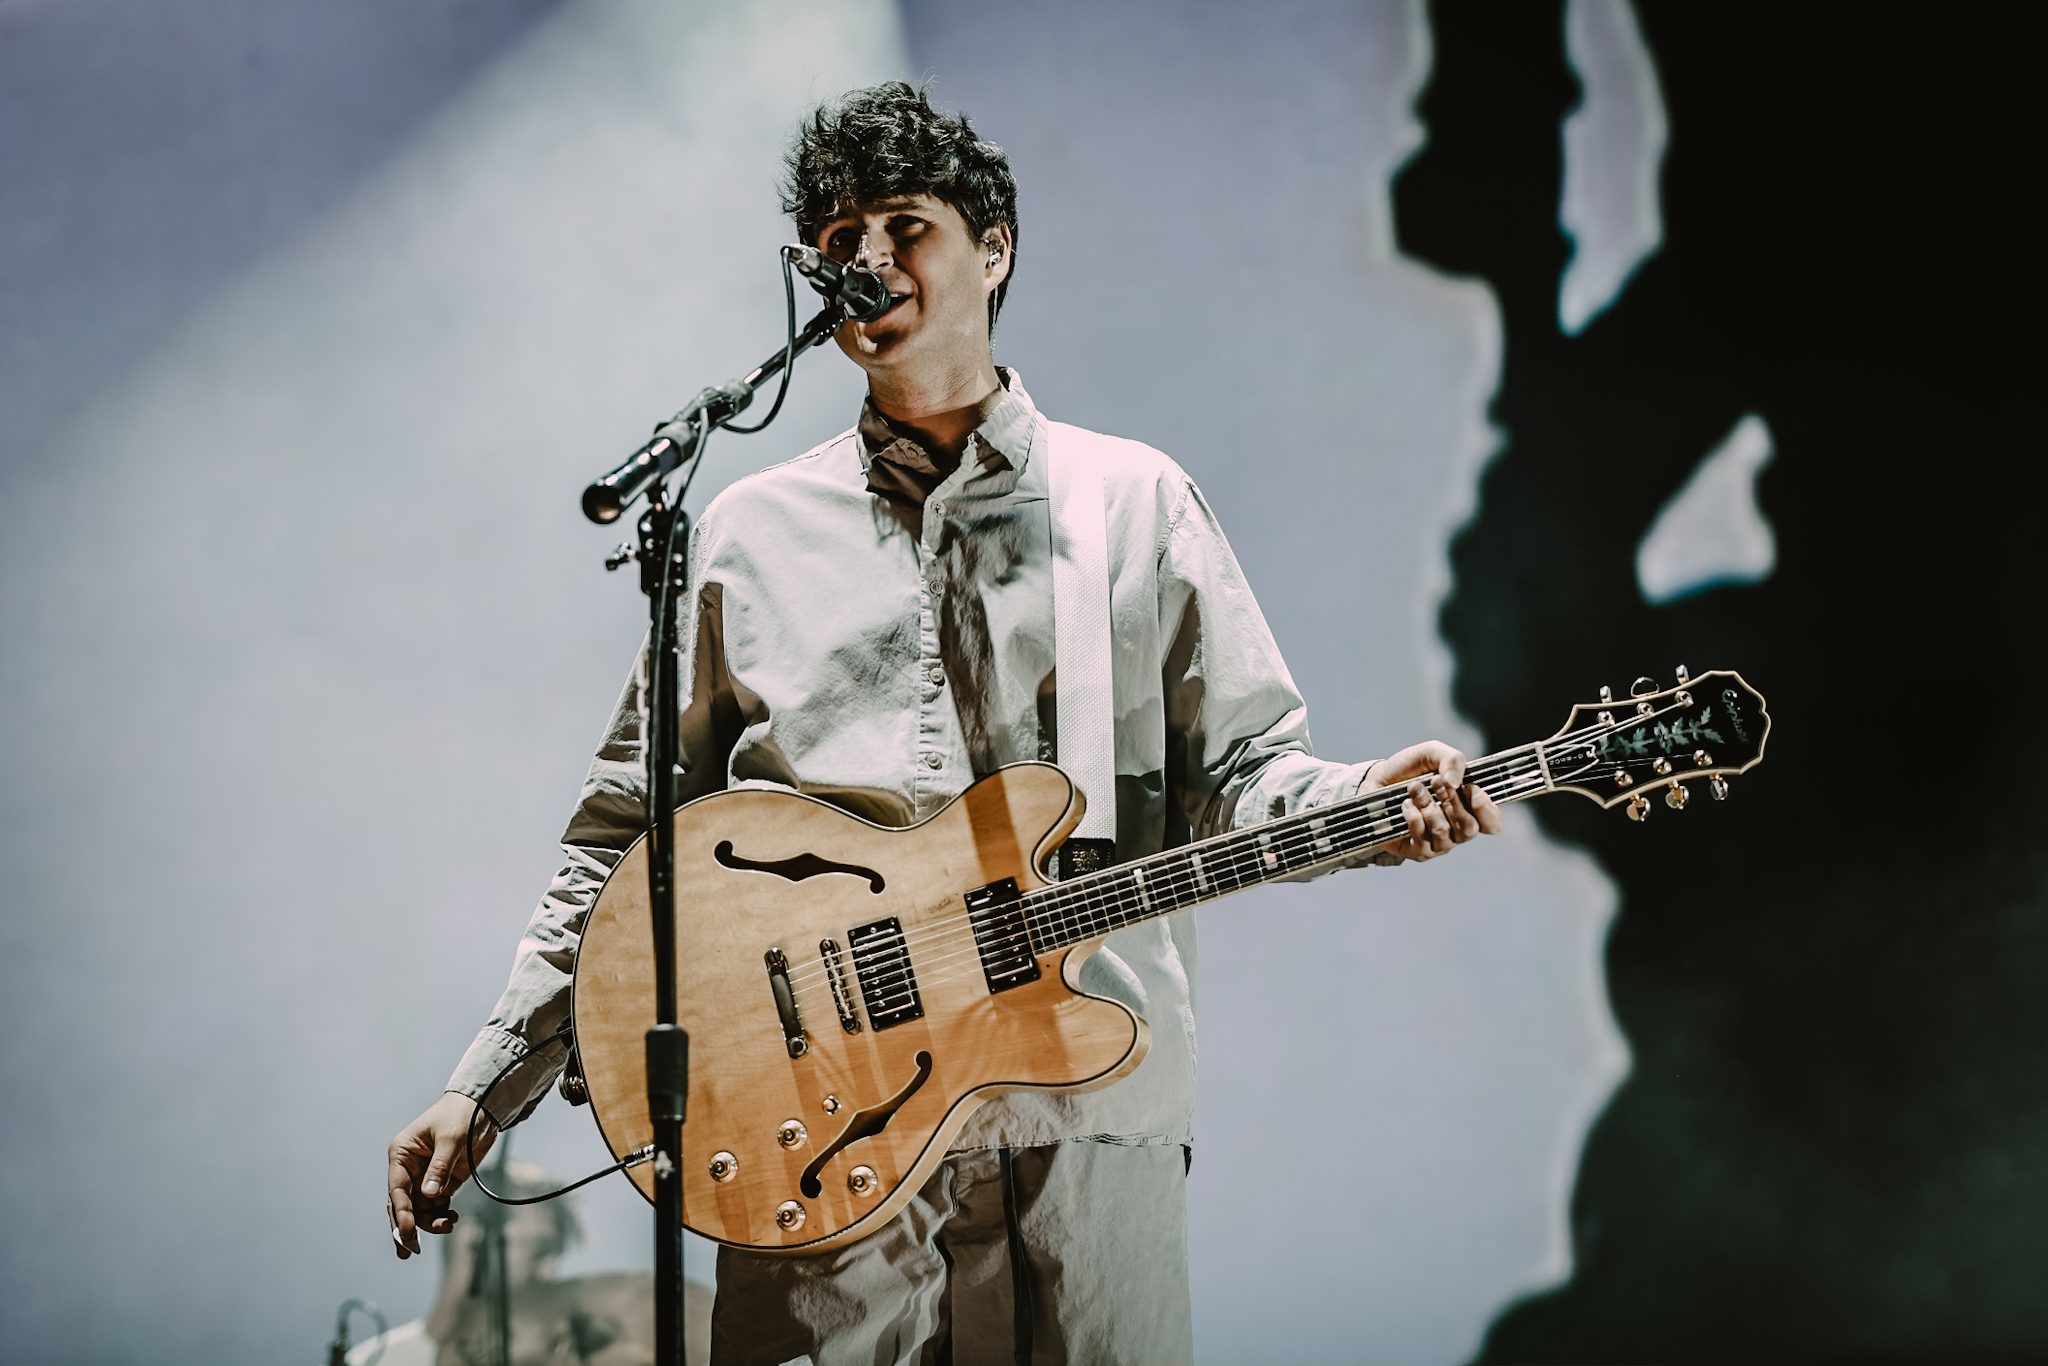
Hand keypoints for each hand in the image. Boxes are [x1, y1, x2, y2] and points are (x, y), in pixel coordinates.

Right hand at [386, 1091, 498, 1258]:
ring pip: (420, 1210)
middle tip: (411, 1251)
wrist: (484, 1105)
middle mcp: (409, 1168)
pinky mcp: (442, 1182)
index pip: (397, 1189)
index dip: (401, 1212)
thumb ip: (440, 1167)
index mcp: (402, 1153)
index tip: (408, 1232)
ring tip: (448, 1226)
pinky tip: (452, 1220)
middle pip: (403, 1204)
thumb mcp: (452, 1138)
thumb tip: (429, 1196)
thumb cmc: (462, 1114)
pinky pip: (436, 1207)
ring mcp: (425, 1177)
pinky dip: (442, 1217)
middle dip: (407, 1228)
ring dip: (429, 1223)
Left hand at [1364, 740, 1502, 862]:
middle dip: (1452, 801)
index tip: (1470, 788)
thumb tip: (1456, 782)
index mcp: (1469, 808)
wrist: (1375, 781)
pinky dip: (1413, 819)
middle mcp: (1457, 830)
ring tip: (1413, 789)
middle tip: (1434, 781)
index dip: (1486, 809)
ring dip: (1428, 806)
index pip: (1492, 823)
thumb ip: (1451, 759)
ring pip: (1444, 832)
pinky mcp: (1416, 851)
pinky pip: (1422, 841)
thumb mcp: (1432, 753)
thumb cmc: (1410, 769)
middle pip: (1469, 828)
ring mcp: (1438, 843)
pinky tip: (1405, 804)